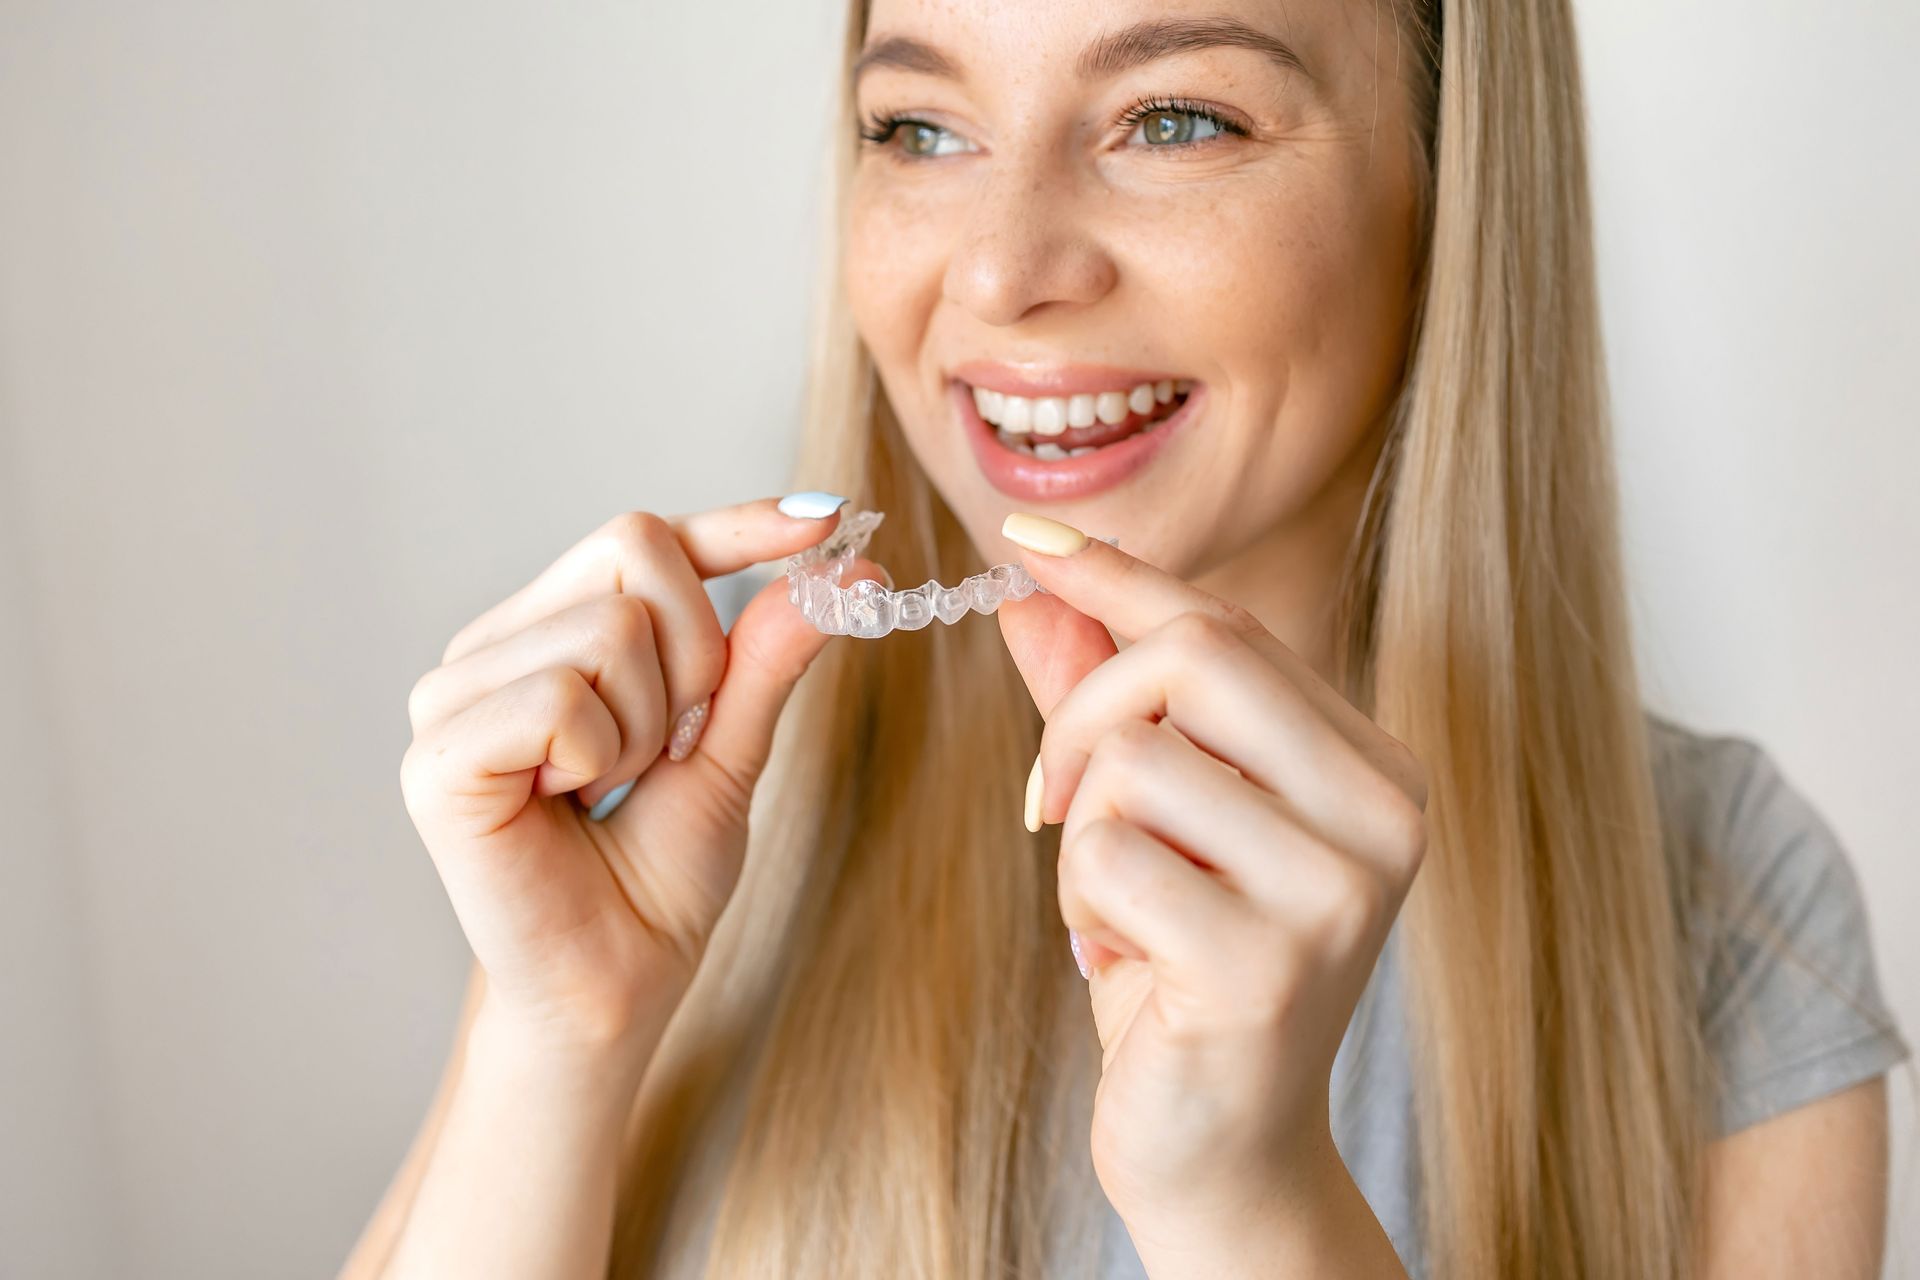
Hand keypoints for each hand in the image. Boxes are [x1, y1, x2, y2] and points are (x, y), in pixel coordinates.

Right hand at [400, 496, 881, 1066]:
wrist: (613, 992)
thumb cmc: (655, 883)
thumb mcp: (732, 754)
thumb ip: (767, 660)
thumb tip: (848, 565)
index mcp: (551, 634)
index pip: (646, 537)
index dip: (738, 522)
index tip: (829, 518)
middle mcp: (493, 647)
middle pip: (633, 548)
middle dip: (697, 654)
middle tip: (666, 749)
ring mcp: (452, 694)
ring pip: (611, 628)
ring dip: (651, 726)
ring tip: (609, 790)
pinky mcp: (438, 754)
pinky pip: (562, 697)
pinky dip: (599, 757)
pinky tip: (569, 806)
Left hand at [996, 513, 1427, 1250]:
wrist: (1222, 1152)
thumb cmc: (1186, 975)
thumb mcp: (1152, 824)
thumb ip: (1105, 703)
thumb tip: (1036, 588)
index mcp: (1372, 769)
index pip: (1229, 627)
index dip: (1118, 575)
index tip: (1026, 538)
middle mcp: (1384, 814)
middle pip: (1191, 657)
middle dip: (1083, 715)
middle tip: (1052, 803)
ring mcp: (1336, 890)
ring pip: (1134, 759)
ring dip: (1080, 837)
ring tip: (1119, 914)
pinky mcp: (1267, 963)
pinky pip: (1105, 856)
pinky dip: (1080, 904)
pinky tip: (1125, 967)